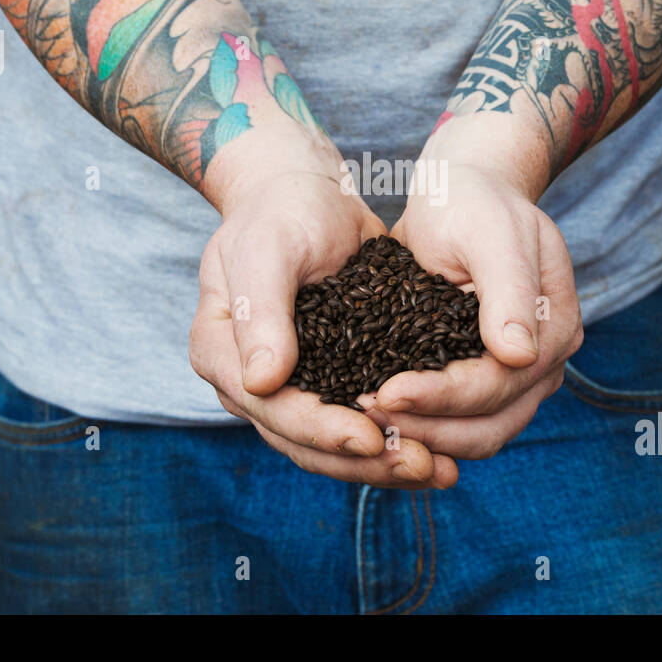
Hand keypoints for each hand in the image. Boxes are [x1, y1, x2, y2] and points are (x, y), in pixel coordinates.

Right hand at [189, 125, 459, 487]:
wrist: (305, 190)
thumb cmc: (281, 209)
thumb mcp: (267, 249)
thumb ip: (261, 312)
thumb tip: (263, 382)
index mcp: (221, 353)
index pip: (270, 407)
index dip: (321, 429)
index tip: (371, 438)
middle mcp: (250, 381)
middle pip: (302, 440)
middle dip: (362, 461)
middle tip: (422, 467)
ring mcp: (289, 386)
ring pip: (333, 444)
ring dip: (384, 462)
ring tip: (440, 471)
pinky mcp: (328, 380)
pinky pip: (358, 422)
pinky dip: (397, 437)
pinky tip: (440, 452)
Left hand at [365, 123, 582, 458]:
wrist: (460, 196)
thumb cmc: (472, 203)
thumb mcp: (489, 232)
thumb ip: (508, 290)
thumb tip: (520, 356)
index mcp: (554, 327)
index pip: (499, 383)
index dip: (444, 396)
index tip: (386, 392)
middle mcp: (542, 363)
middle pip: (491, 424)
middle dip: (428, 428)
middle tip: (366, 414)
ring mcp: (516, 379)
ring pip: (476, 436)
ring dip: (423, 438)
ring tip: (367, 421)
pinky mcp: (483, 383)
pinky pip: (458, 425)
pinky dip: (421, 428)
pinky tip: (379, 418)